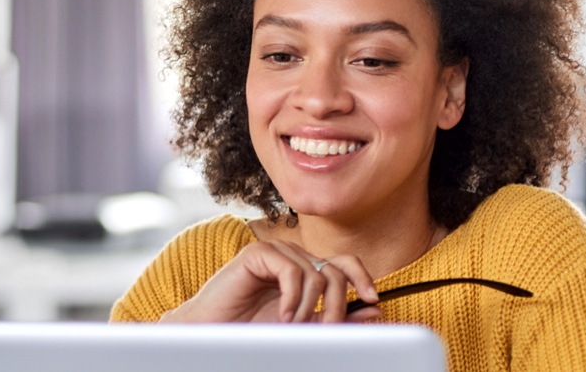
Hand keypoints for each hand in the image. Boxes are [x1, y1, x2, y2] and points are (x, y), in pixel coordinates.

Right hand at [159, 240, 381, 323]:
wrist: (211, 331)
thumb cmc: (251, 331)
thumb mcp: (302, 328)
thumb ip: (335, 318)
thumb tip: (374, 308)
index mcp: (304, 272)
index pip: (343, 263)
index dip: (361, 277)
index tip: (373, 299)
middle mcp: (293, 259)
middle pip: (334, 270)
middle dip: (337, 304)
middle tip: (325, 329)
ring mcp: (275, 253)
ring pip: (316, 273)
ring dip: (311, 307)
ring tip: (292, 326)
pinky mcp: (257, 254)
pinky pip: (293, 271)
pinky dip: (294, 298)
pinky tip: (282, 315)